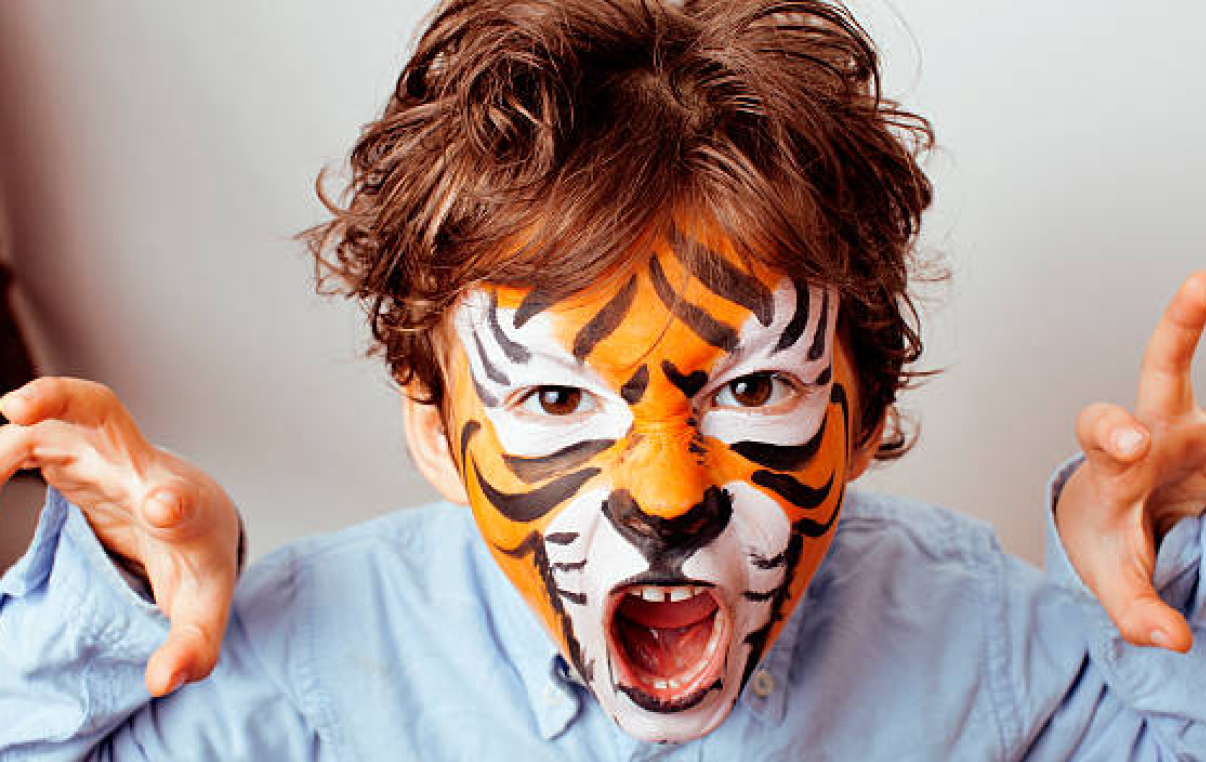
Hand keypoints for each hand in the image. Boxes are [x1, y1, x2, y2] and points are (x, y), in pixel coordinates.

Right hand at [0, 377, 241, 694]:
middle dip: (64, 398)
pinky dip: (0, 451)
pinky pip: (29, 435)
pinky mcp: (70, 454)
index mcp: (185, 509)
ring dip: (10, 434)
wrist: (196, 517)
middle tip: (17, 408)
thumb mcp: (204, 608)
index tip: (164, 508)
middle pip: (107, 410)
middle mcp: (139, 468)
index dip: (175, 503)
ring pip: (54, 416)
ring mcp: (101, 453)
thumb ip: (192, 646)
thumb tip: (162, 682)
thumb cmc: (198, 557)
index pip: (185, 499)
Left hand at [1057, 271, 1205, 652]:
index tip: (1130, 441)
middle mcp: (1155, 427)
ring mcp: (1196, 422)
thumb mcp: (1112, 579)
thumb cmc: (1107, 541)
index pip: (1101, 439)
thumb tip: (1169, 639)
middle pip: (1158, 365)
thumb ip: (1134, 610)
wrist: (1115, 516)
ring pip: (1204, 363)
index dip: (1113, 434)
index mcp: (1114, 465)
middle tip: (1200, 285)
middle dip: (1179, 323)